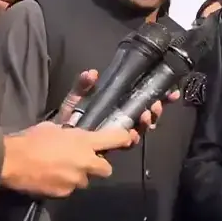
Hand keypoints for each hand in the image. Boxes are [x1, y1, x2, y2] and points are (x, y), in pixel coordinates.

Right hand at [1, 122, 132, 197]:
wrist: (12, 161)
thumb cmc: (33, 139)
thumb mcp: (55, 127)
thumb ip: (72, 132)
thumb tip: (76, 134)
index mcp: (85, 141)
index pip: (116, 139)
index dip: (124, 139)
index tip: (128, 139)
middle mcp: (86, 161)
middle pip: (106, 168)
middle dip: (97, 165)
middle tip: (84, 161)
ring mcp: (76, 179)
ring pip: (85, 180)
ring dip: (78, 176)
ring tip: (62, 169)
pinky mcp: (64, 192)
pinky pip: (69, 189)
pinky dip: (63, 185)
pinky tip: (51, 178)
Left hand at [56, 69, 180, 141]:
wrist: (49, 146)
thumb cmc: (63, 122)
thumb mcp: (74, 100)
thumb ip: (82, 86)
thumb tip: (92, 72)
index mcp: (117, 108)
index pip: (143, 101)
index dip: (160, 97)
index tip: (172, 92)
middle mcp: (121, 121)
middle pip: (147, 115)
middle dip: (156, 110)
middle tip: (155, 105)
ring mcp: (117, 135)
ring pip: (140, 129)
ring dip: (147, 121)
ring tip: (145, 114)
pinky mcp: (110, 147)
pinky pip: (126, 143)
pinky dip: (131, 137)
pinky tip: (132, 133)